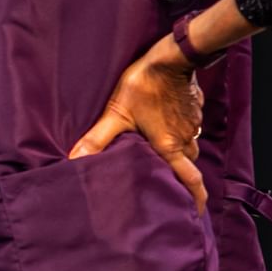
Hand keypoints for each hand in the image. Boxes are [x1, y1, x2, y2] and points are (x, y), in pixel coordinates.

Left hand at [69, 38, 207, 209]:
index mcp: (170, 147)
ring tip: (163, 158)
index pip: (190, 180)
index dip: (196, 199)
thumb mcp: (116, 114)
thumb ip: (97, 139)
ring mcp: (193, 124)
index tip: (197, 213)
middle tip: (169, 184)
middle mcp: (186, 140)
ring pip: (188, 147)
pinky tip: (165, 129)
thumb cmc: (144, 86)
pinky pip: (189, 129)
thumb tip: (74, 159)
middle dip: (181, 176)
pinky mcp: (194, 109)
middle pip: (187, 165)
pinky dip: (180, 134)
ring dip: (179, 154)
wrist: (172, 57)